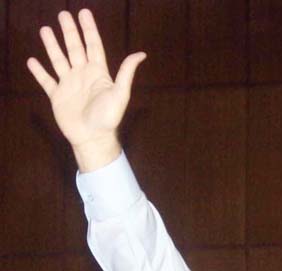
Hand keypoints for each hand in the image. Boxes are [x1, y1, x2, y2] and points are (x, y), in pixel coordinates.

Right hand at [27, 9, 145, 171]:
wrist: (93, 139)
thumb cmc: (108, 118)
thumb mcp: (120, 93)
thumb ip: (126, 72)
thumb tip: (141, 54)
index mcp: (97, 73)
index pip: (93, 46)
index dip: (89, 29)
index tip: (84, 13)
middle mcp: (82, 76)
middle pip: (74, 48)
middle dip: (69, 31)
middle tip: (63, 14)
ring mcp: (69, 85)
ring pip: (59, 60)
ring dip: (52, 45)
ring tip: (45, 30)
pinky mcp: (57, 97)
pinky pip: (46, 81)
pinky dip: (39, 72)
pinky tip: (32, 61)